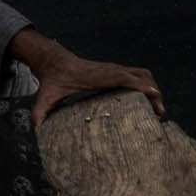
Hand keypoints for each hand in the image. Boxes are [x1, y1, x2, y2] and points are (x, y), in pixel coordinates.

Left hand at [7, 28, 163, 132]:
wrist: (54, 62)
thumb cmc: (52, 81)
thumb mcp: (44, 98)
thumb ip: (38, 114)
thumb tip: (35, 133)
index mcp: (95, 76)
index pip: (122, 76)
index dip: (139, 84)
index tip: (154, 94)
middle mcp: (108, 69)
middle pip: (139, 74)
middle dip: (153, 91)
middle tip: (159, 113)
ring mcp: (114, 68)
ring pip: (141, 72)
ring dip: (153, 87)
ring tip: (158, 110)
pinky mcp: (115, 71)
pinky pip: (137, 74)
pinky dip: (148, 84)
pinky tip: (150, 102)